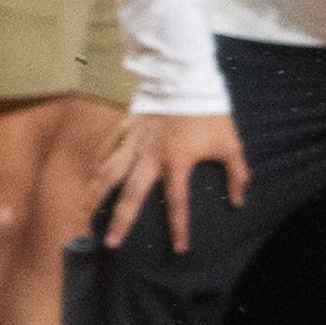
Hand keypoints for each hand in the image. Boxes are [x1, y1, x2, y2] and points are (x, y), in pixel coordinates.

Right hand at [97, 113, 243, 252]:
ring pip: (111, 171)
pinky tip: (92, 173)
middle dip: (121, 220)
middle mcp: (149, 157)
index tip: (179, 248)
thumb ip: (237, 173)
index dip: (179, 227)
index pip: (177, 202)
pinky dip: (99, 160)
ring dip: (98, 192)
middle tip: (111, 242)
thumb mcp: (230, 143)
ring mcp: (134, 141)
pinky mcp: (126, 125)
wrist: (183, 76)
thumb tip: (239, 200)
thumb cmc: (208, 112)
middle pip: (132, 194)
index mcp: (176, 162)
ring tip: (86, 210)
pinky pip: (108, 146)